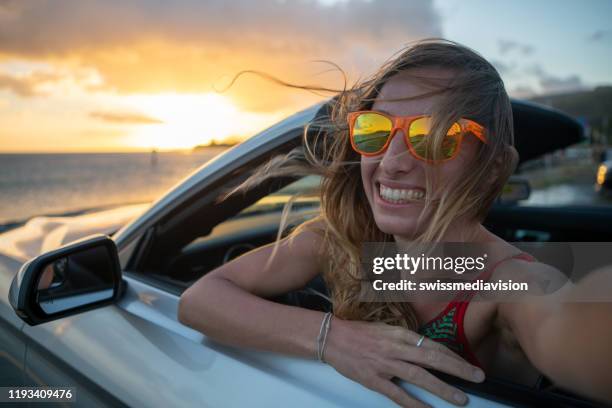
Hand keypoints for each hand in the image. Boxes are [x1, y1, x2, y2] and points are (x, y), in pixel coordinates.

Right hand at [324, 318, 485, 407]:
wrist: (333, 338)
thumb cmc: (360, 333)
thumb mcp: (387, 330)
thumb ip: (407, 340)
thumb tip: (428, 350)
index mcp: (400, 334)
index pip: (433, 345)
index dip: (453, 355)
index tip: (469, 364)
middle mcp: (396, 348)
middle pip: (433, 359)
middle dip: (458, 368)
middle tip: (478, 377)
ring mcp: (385, 365)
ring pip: (420, 377)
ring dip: (443, 388)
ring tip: (460, 398)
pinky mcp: (374, 380)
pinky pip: (398, 395)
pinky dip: (415, 404)